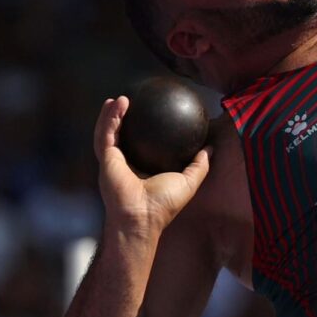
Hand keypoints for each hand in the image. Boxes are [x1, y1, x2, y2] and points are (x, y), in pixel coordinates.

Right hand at [93, 96, 210, 236]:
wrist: (143, 218)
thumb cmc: (164, 204)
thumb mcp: (189, 181)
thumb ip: (199, 165)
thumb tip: (210, 148)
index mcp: (141, 170)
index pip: (140, 147)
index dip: (143, 131)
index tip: (152, 114)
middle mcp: (125, 165)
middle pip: (121, 138)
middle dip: (121, 121)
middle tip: (130, 103)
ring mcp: (113, 162)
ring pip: (109, 133)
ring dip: (112, 114)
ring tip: (119, 98)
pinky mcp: (106, 160)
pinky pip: (107, 134)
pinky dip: (110, 118)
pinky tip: (118, 103)